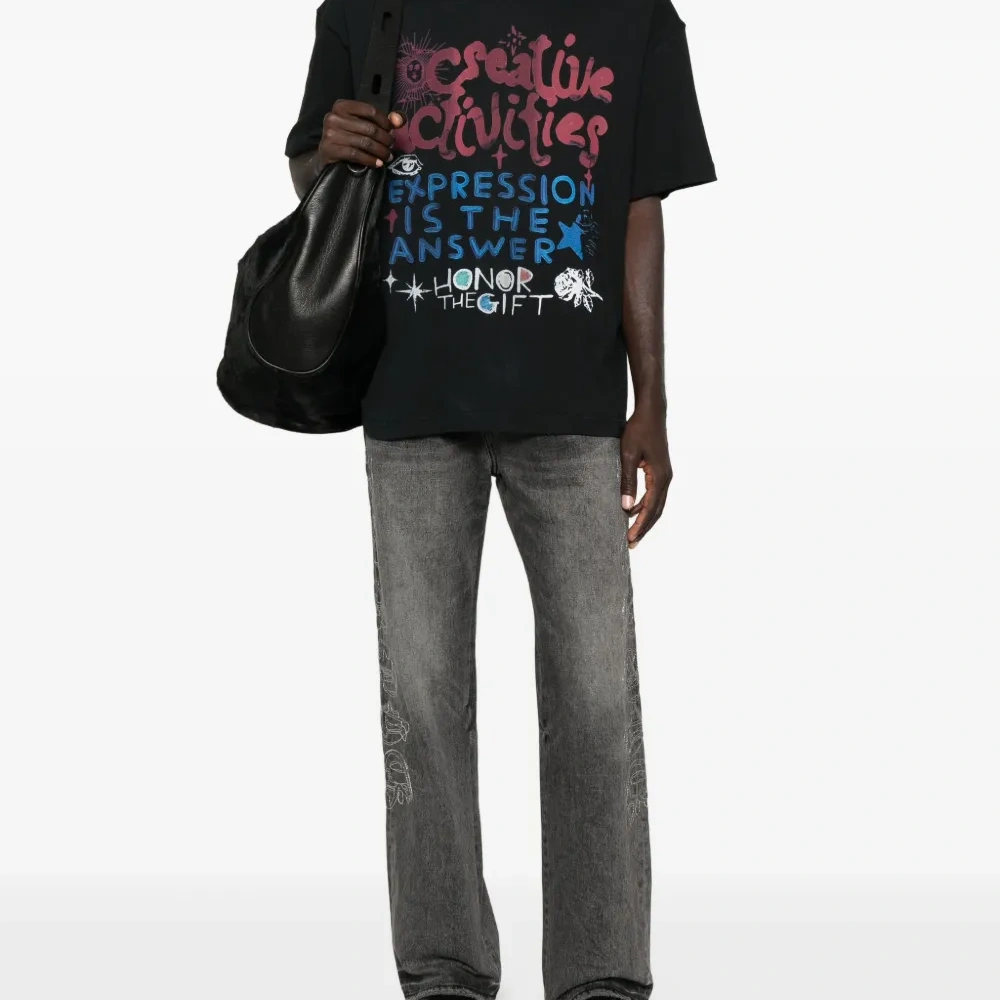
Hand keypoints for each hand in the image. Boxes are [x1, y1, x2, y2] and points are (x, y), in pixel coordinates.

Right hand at [318, 100, 405, 168]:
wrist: (326, 153)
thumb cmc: (346, 136)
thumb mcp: (360, 123)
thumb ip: (380, 120)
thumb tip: (399, 120)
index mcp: (342, 106)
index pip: (370, 110)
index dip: (384, 121)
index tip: (391, 131)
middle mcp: (334, 117)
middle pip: (369, 128)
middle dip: (384, 139)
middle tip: (391, 146)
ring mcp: (331, 133)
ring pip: (364, 142)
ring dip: (380, 151)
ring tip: (388, 156)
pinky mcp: (330, 149)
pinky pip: (356, 154)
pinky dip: (370, 160)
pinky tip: (378, 163)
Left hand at [620, 404, 672, 548]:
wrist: (651, 413)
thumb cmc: (638, 430)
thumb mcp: (627, 455)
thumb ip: (627, 481)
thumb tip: (626, 507)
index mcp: (659, 477)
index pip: (650, 508)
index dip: (640, 525)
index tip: (630, 539)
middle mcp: (665, 478)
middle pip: (656, 511)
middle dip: (643, 528)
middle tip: (631, 544)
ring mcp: (664, 475)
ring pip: (656, 504)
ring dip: (645, 518)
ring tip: (631, 532)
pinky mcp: (660, 471)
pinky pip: (654, 494)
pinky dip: (644, 505)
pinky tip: (632, 510)